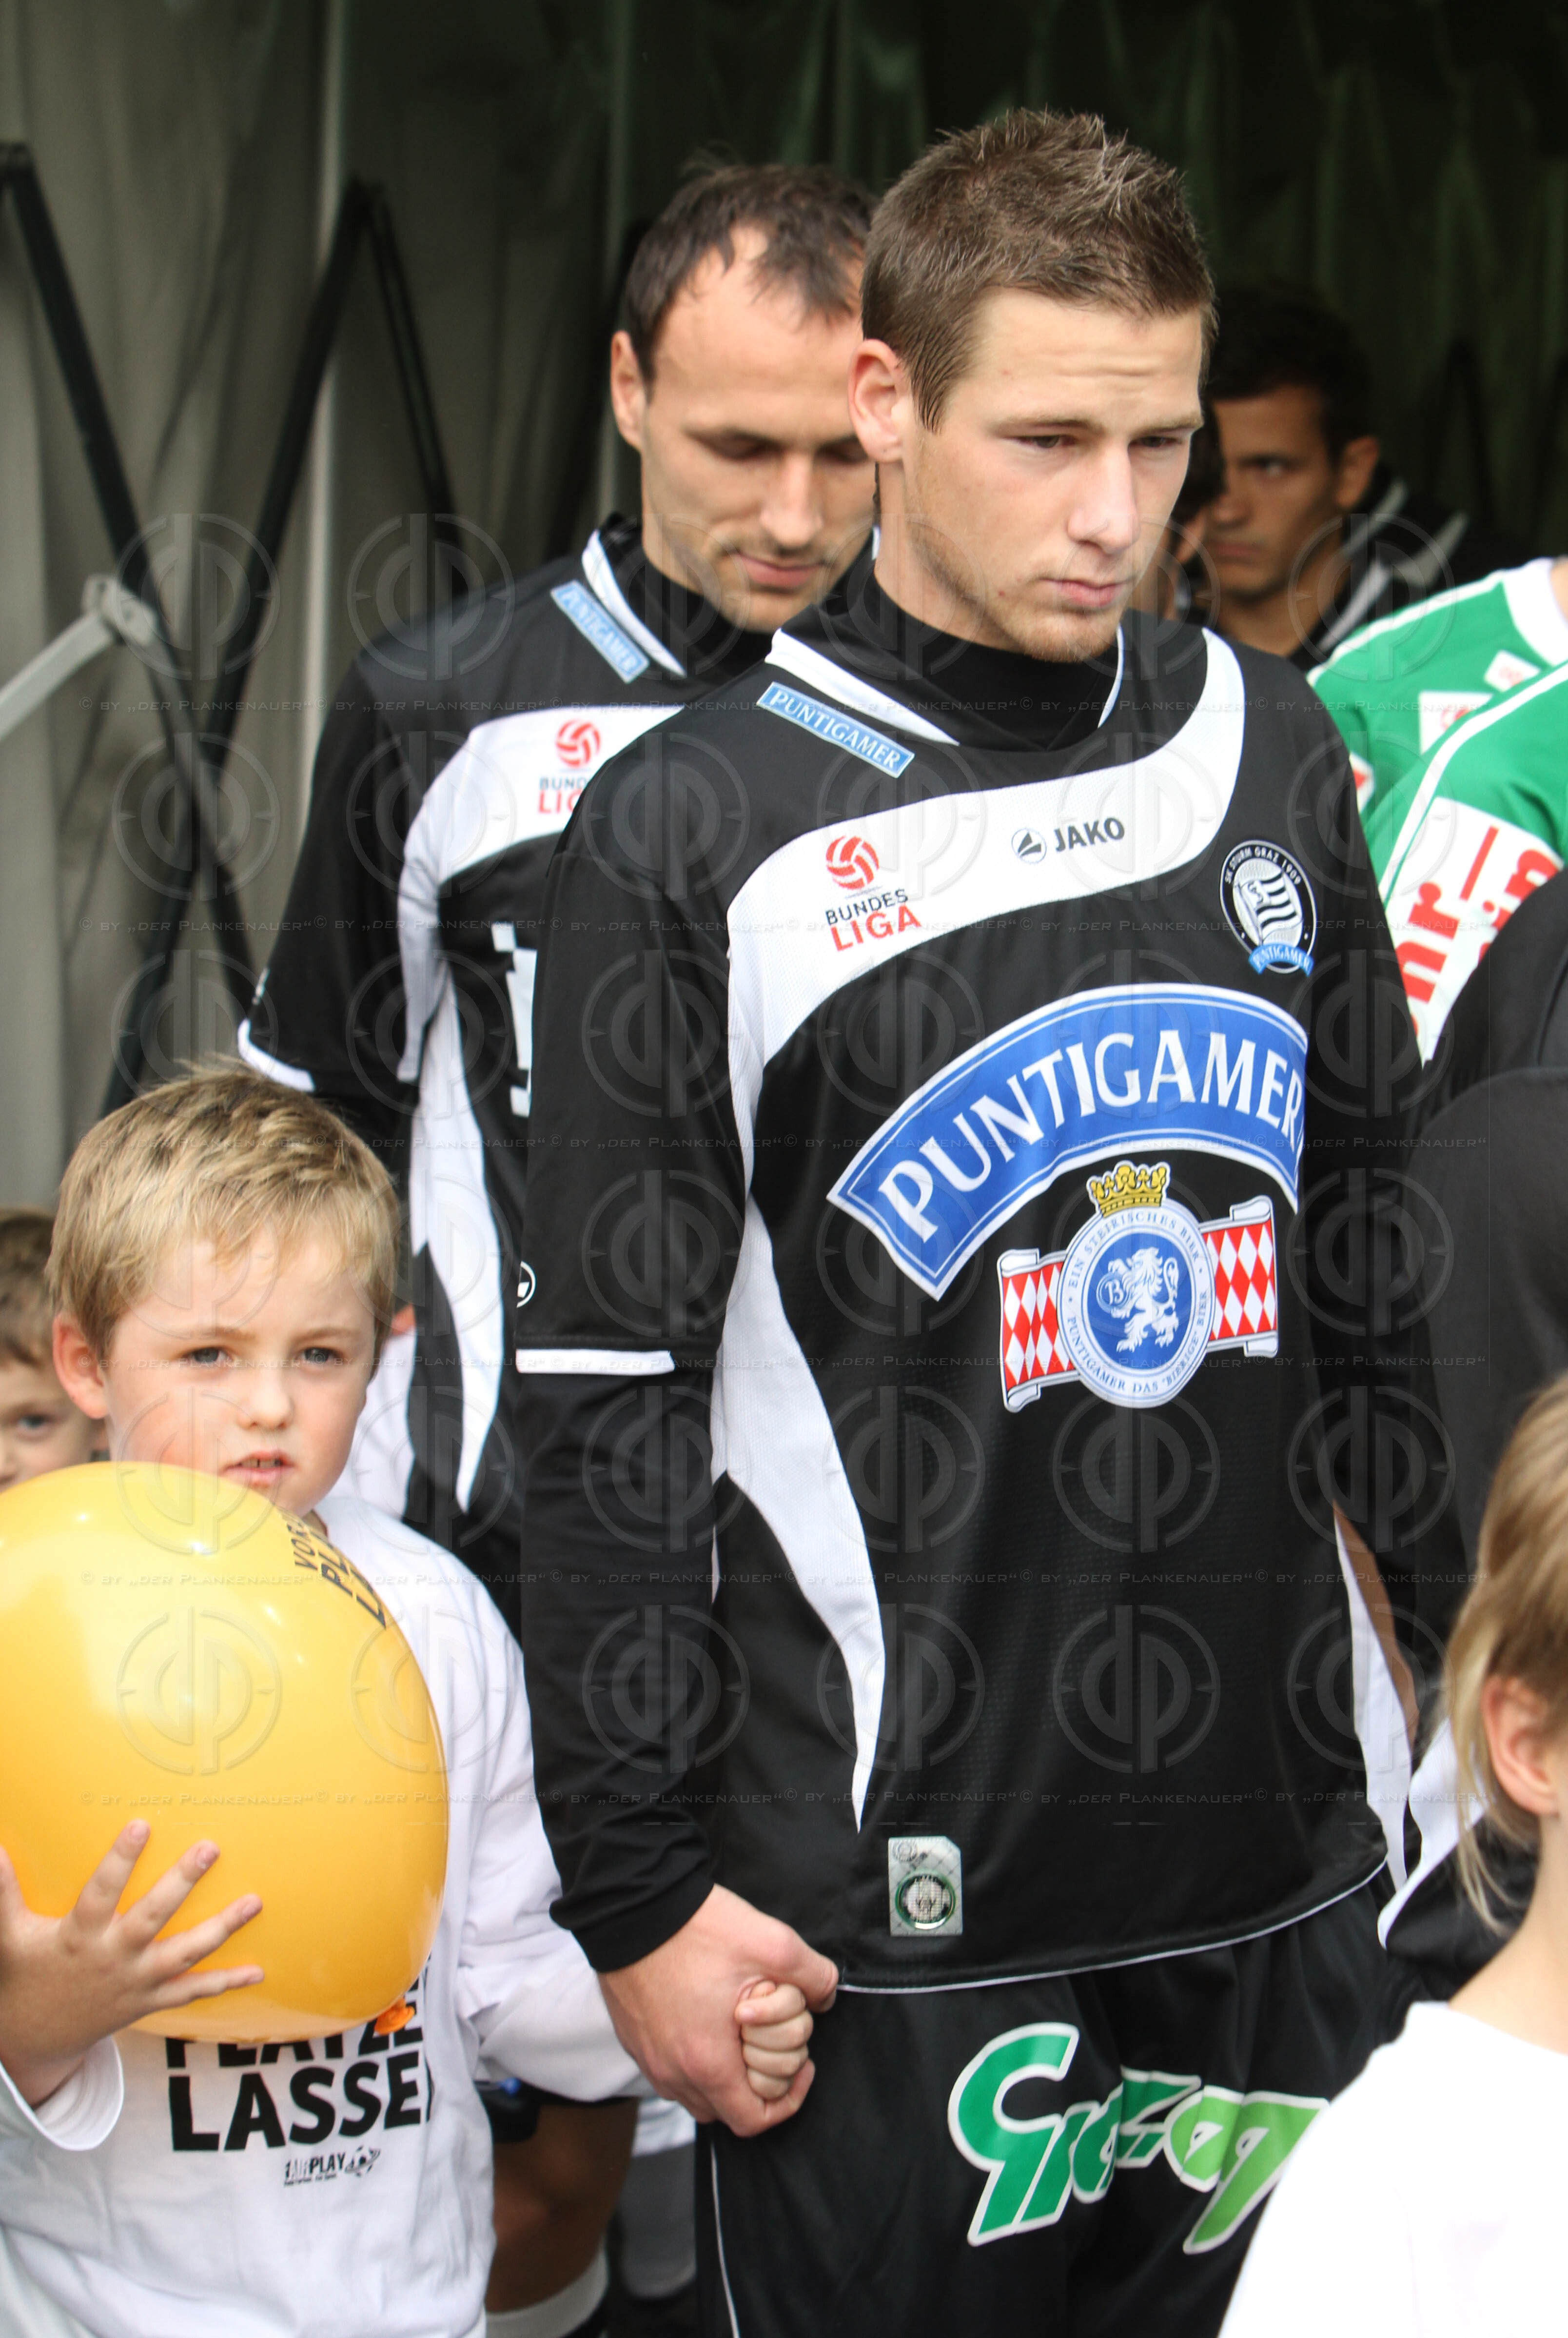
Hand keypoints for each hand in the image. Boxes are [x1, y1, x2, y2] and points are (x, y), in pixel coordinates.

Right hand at [0, 1822, 263, 2106]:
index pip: (101, 1892)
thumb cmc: (27, 1973)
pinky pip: (191, 1993)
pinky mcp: (150, 2001)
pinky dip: (225, 1983)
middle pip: (152, 1917)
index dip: (119, 1860)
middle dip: (182, 1882)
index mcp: (80, 1936)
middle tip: (209, 1847)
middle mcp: (113, 1957)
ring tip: (254, 1901)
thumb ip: (4, 1891)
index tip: (141, 1824)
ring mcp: (136, 1981)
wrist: (38, 2037)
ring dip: (222, 1928)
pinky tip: (258, 1970)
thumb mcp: (9, 1935)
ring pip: (184, 1953)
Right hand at [599, 1883, 836, 2136]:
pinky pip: (670, 2070)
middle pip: (725, 2110)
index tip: (801, 2066)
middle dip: (757, 2085)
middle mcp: (672, 2072)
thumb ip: (815, 1976)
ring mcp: (649, 2058)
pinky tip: (707, 2019)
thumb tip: (826, 1998)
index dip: (788, 2101)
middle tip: (770, 2043)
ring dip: (724, 2075)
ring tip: (740, 2033)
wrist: (631, 1905)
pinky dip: (694, 2059)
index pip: (753, 2120)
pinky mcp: (633, 2039)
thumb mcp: (773, 1944)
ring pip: (695, 2093)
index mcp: (707, 2063)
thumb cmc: (697, 1929)